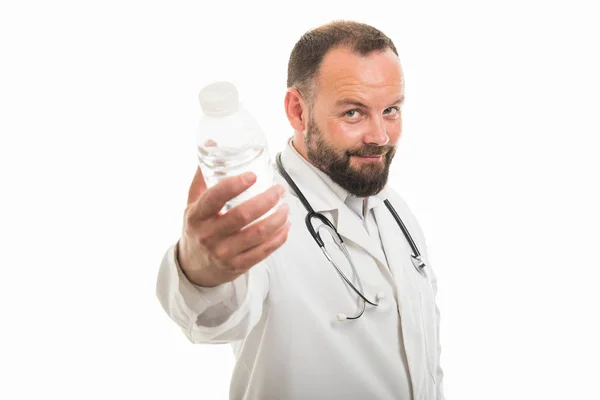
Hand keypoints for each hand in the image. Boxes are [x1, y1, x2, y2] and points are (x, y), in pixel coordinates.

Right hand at [177, 166, 289, 286]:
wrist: (193, 267)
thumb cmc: (197, 229)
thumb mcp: (192, 204)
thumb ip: (203, 176)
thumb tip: (212, 143)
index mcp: (197, 216)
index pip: (215, 197)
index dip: (234, 185)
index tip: (252, 175)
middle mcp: (209, 235)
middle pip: (242, 215)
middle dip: (266, 200)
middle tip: (279, 189)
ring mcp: (224, 252)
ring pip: (257, 234)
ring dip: (277, 218)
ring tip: (286, 207)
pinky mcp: (238, 266)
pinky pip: (263, 252)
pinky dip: (279, 238)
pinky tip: (285, 226)